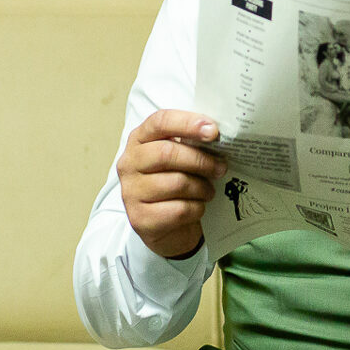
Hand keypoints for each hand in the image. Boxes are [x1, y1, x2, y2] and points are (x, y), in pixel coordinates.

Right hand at [117, 109, 226, 258]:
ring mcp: (131, 192)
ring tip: (208, 190)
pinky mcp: (140, 219)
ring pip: (176, 183)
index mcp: (139, 140)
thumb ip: (191, 142)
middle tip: (220, 167)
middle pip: (167, 153)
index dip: (188, 123)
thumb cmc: (176, 183)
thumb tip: (217, 135)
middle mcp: (129, 164)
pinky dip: (196, 208)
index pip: (160, 122)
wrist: (168, 227)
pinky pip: (178, 209)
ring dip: (201, 187)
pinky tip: (197, 206)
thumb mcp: (180, 157)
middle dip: (201, 160)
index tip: (213, 131)